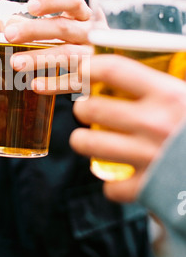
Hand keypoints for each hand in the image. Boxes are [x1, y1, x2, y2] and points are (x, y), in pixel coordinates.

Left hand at [5, 0, 92, 94]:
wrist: (108, 73)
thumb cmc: (75, 45)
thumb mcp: (58, 31)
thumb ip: (29, 25)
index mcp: (85, 16)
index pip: (72, 2)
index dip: (52, 2)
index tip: (30, 7)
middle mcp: (93, 33)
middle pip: (64, 28)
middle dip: (34, 30)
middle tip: (8, 35)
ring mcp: (95, 56)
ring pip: (68, 54)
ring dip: (40, 58)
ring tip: (15, 63)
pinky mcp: (95, 79)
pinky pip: (74, 81)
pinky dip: (54, 84)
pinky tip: (35, 85)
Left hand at [69, 54, 185, 201]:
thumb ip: (176, 80)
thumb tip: (153, 67)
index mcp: (169, 94)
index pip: (113, 69)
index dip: (89, 67)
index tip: (82, 71)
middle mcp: (152, 124)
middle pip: (90, 109)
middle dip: (82, 108)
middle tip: (87, 109)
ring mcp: (147, 158)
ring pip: (88, 145)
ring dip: (83, 141)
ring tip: (90, 139)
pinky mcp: (148, 189)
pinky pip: (111, 186)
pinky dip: (112, 183)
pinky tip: (122, 176)